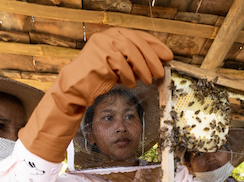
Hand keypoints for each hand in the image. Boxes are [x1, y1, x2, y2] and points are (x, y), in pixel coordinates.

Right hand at [19, 28, 173, 162]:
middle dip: (152, 59)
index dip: (156, 46)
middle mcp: (108, 36)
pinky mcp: (99, 57)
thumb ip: (135, 60)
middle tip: (160, 72)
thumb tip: (159, 62)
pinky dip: (129, 76)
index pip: (140, 36)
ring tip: (147, 80)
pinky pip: (121, 66)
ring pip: (130, 54)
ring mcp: (102, 45)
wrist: (76, 86)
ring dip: (142, 70)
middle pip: (137, 44)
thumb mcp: (120, 65)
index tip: (167, 56)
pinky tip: (130, 83)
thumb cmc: (99, 76)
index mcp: (114, 33)